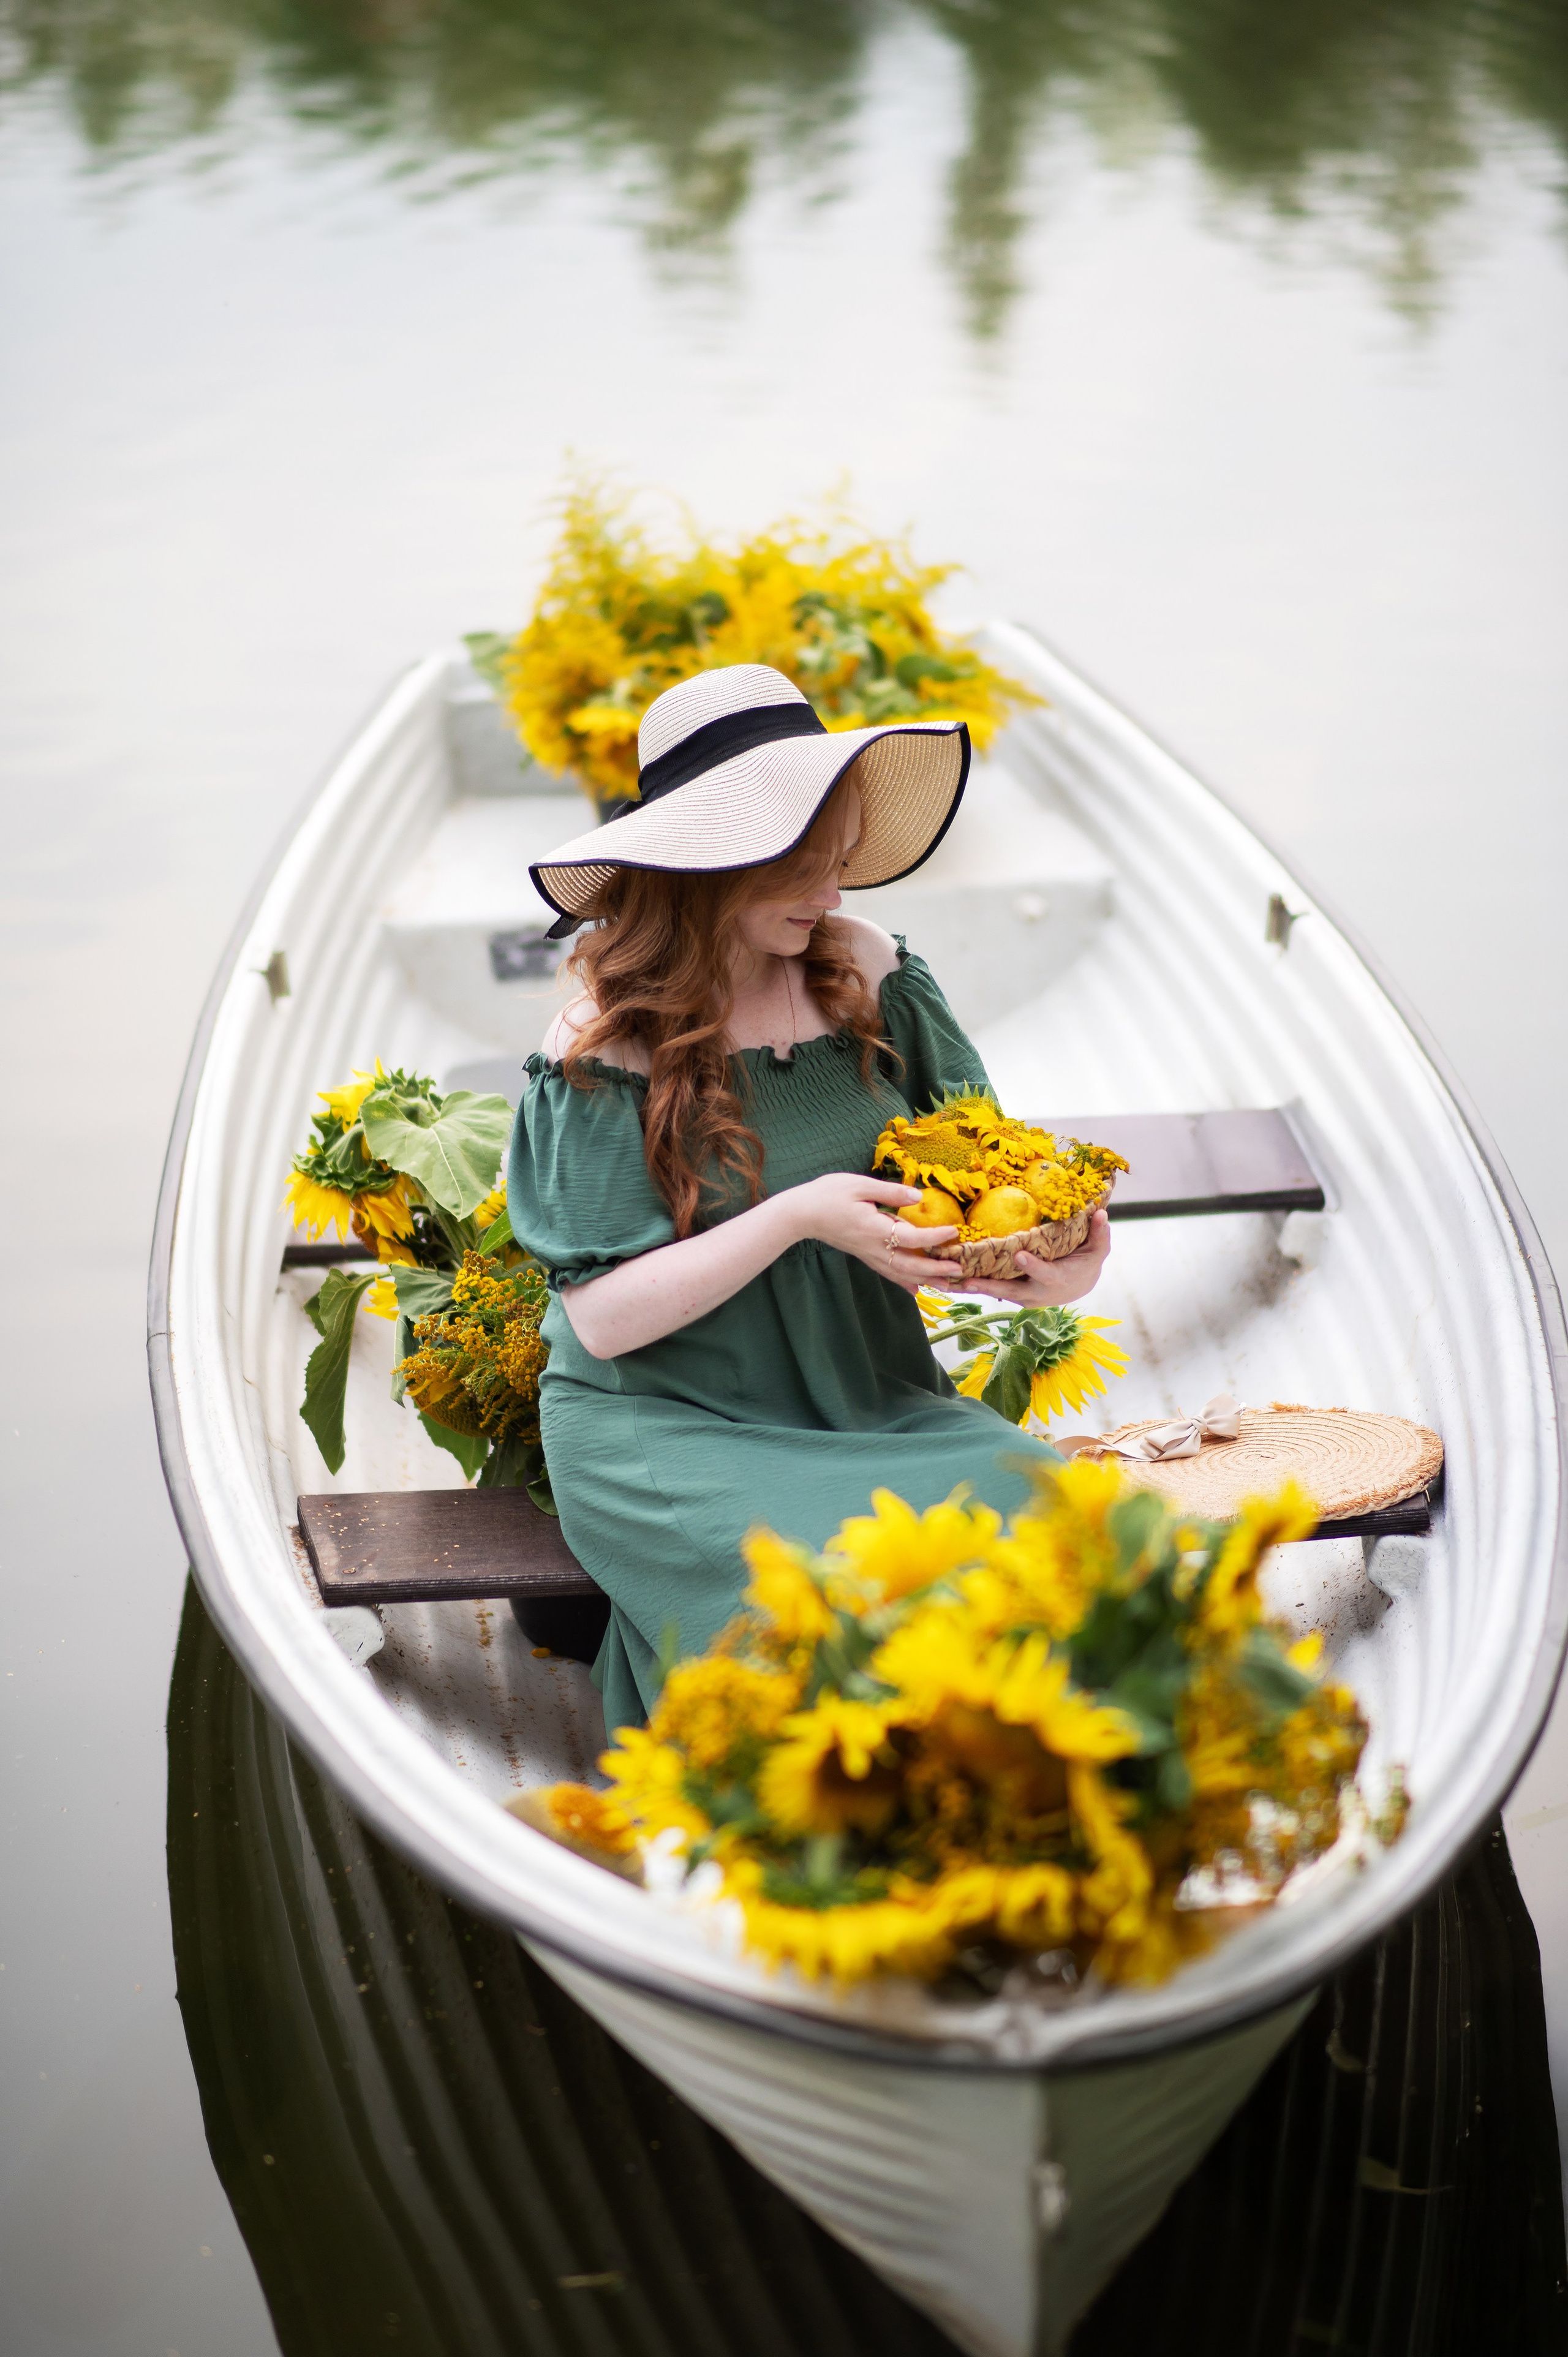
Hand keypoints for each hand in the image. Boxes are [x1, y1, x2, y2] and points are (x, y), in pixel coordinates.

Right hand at [786, 1172, 963, 1296]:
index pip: (910, 1236)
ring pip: (900, 1273)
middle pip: (909, 1264)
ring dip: (925, 1279)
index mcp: (873, 1228)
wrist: (801, 1214)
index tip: (954, 1231)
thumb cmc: (828, 1194)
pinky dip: (904, 1282)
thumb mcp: (859, 1185)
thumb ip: (890, 1191)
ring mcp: (868, 1255)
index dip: (933, 1236)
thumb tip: (918, 1197)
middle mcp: (873, 1247)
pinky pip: (888, 1273)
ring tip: (948, 1285)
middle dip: (935, 1268)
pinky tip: (916, 1289)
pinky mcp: (864, 1256)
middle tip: (959, 1269)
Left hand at [953, 1206, 1110, 1307]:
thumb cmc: (1085, 1264)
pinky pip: (988, 1289)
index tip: (1019, 1255)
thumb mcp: (1097, 1251)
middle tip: (966, 1279)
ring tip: (944, 1282)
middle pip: (1009, 1289)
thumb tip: (1101, 1214)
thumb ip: (1099, 1234)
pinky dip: (968, 1286)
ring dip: (969, 1288)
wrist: (1077, 1287)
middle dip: (988, 1285)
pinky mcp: (1010, 1293)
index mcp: (1056, 1279)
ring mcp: (1021, 1296)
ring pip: (994, 1292)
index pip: (1044, 1272)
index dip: (1032, 1265)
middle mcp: (1035, 1292)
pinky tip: (946, 1279)